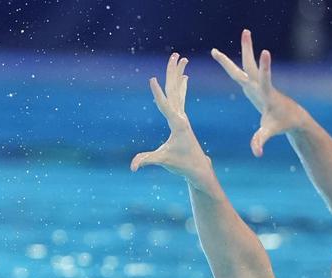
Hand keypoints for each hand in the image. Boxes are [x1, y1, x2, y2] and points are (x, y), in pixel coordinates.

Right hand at [131, 53, 211, 185]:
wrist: (199, 169)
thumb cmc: (182, 165)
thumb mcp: (163, 161)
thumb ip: (147, 161)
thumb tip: (132, 167)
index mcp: (177, 124)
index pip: (165, 105)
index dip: (157, 93)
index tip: (152, 79)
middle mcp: (181, 117)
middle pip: (175, 90)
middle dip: (173, 72)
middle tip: (175, 55)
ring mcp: (182, 118)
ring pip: (178, 91)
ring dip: (178, 75)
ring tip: (181, 58)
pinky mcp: (182, 120)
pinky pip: (180, 99)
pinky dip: (181, 87)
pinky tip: (185, 78)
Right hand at [211, 29, 304, 156]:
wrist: (293, 117)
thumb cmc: (282, 124)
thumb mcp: (270, 132)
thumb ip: (261, 141)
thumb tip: (256, 153)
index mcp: (266, 94)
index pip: (264, 78)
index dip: (265, 67)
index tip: (265, 52)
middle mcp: (262, 85)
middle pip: (251, 65)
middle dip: (248, 49)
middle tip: (246, 32)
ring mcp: (257, 84)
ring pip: (248, 64)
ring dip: (245, 49)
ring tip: (245, 32)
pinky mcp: (255, 85)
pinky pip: (244, 72)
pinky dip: (235, 64)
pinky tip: (227, 60)